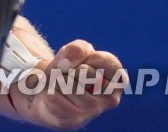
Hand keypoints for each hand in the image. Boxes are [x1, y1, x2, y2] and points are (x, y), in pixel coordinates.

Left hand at [10, 40, 124, 128]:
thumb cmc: (68, 69)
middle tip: (70, 77)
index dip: (88, 56)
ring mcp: (93, 111)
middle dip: (70, 69)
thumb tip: (66, 65)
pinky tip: (55, 96)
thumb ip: (77, 49)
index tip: (86, 63)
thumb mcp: (75, 52)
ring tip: (62, 87)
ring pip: (66, 83)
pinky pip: (54, 95)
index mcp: (118, 81)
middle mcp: (111, 99)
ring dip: (57, 80)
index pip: (105, 61)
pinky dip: (49, 90)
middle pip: (83, 72)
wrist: (49, 91)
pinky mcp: (74, 119)